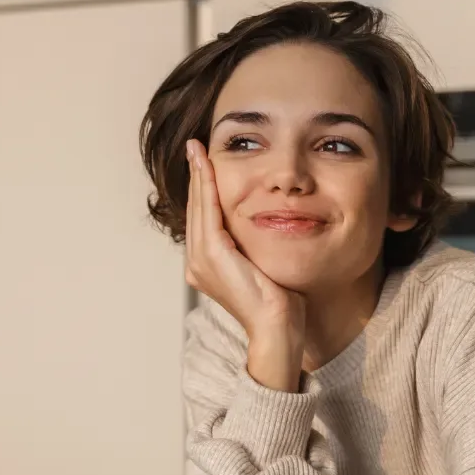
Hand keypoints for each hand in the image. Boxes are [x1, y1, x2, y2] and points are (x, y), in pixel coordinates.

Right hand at [183, 140, 305, 390]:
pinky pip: (208, 212)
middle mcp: (197, 263)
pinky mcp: (212, 255)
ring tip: (198, 150)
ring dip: (199, 175)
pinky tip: (208, 167)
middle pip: (196, 209)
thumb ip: (253, 248)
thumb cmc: (278, 304)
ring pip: (198, 206)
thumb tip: (264, 228)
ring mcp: (201, 260)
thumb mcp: (262, 267)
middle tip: (196, 147)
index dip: (202, 189)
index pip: (203, 218)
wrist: (277, 327)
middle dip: (196, 176)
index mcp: (207, 266)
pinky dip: (207, 187)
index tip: (204, 163)